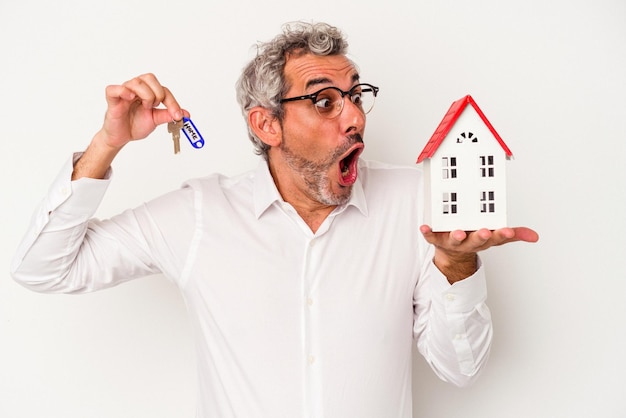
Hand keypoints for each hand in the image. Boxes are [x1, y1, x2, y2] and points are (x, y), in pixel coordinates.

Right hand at [72, 74, 188, 179]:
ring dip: (145, 95)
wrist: (121, 137)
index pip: (163, 89)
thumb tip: (186, 114)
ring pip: (136, 82)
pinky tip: (130, 98)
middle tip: (155, 107)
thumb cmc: (135, 124)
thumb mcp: (156, 120)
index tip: (178, 115)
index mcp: (148, 92)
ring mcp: (124, 92)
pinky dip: (123, 91)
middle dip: (158, 93)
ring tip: (144, 107)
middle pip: (149, 77)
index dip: (172, 102)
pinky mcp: (112, 99)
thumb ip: (168, 115)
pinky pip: (114, 89)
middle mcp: (136, 89)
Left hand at [420, 226, 538, 282]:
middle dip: (480, 236)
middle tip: (484, 231)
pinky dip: (427, 233)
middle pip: (476, 240)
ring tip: (458, 233)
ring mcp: (452, 242)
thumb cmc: (474, 239)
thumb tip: (535, 236)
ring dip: (456, 237)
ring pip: (455, 240)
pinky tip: (424, 227)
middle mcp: (469, 242)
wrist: (452, 254)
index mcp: (484, 240)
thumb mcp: (495, 237)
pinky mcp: (437, 240)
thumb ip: (513, 235)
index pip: (496, 238)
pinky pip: (431, 237)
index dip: (502, 235)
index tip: (507, 231)